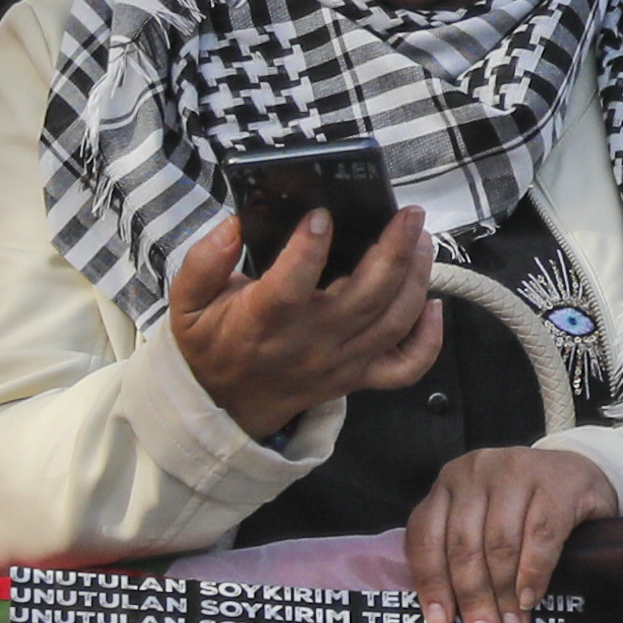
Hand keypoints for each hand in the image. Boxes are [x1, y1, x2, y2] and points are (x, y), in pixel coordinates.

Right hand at [166, 201, 439, 436]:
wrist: (225, 408)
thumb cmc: (213, 345)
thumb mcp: (188, 304)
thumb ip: (204, 261)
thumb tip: (233, 224)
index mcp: (265, 320)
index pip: (292, 284)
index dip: (309, 248)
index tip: (322, 214)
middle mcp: (311, 342)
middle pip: (366, 297)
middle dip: (395, 249)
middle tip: (408, 214)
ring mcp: (341, 362)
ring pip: (393, 322)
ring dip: (417, 278)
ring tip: (422, 240)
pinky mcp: (358, 376)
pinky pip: (405, 367)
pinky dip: (429, 339)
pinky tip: (434, 305)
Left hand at [400, 444, 616, 622]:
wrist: (579, 474)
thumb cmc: (525, 506)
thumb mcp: (483, 518)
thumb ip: (463, 552)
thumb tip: (454, 615)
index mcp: (448, 483)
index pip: (426, 537)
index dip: (432, 584)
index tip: (440, 622)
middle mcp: (475, 471)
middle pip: (464, 546)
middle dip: (473, 598)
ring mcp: (516, 471)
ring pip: (500, 545)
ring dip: (505, 594)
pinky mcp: (556, 484)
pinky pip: (540, 537)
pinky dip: (533, 574)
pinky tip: (530, 599)